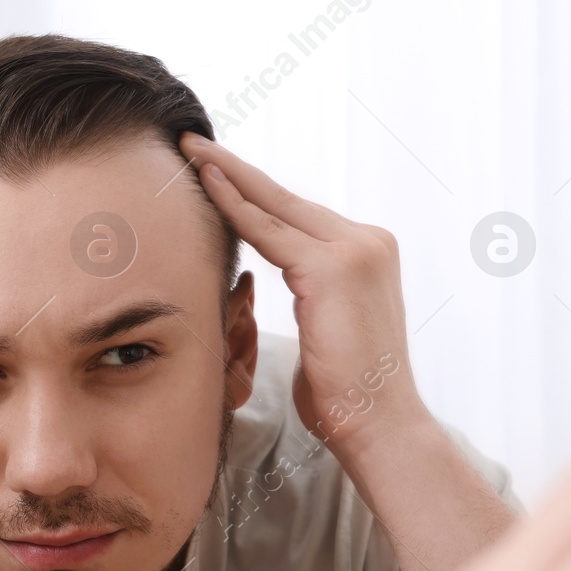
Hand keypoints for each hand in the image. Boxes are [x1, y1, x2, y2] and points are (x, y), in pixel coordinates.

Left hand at [179, 132, 425, 455]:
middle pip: (287, 200)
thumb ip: (309, 299)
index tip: (218, 170)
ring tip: (191, 152)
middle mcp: (368, 242)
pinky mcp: (334, 268)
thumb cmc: (347, 396)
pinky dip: (236, 206)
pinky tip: (207, 183)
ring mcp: (355, 251)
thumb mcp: (325, 332)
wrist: (379, 425)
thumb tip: (276, 290)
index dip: (256, 192)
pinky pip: (270, 230)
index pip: (300, 216)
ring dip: (229, 177)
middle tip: (193, 144)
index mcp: (369, 255)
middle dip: (237, 171)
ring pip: (277, 206)